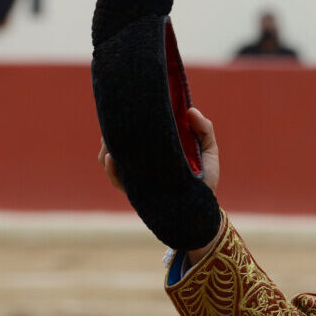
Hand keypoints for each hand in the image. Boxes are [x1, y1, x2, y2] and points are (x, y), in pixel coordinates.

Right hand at [97, 107, 219, 192]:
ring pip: (108, 158)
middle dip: (111, 131)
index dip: (124, 118)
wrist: (204, 208)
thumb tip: (190, 110)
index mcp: (156, 145)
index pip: (133, 128)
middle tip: (115, 124)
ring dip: (107, 148)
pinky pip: (116, 179)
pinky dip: (111, 168)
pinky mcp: (135, 190)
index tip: (125, 107)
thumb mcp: (209, 150)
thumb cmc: (206, 177)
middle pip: (114, 140)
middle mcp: (142, 159)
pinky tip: (113, 158)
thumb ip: (204, 129)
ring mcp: (137, 174)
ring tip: (111, 141)